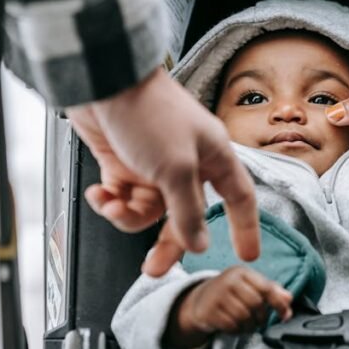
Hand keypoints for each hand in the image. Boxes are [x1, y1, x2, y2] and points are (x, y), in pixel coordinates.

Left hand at [66, 68, 259, 274]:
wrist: (102, 81)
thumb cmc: (149, 112)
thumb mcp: (176, 168)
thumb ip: (188, 211)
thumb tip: (198, 244)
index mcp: (213, 157)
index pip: (239, 198)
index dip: (245, 227)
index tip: (247, 255)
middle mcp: (187, 163)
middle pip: (186, 216)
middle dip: (167, 243)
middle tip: (154, 268)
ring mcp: (154, 164)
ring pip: (149, 211)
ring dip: (128, 217)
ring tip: (113, 207)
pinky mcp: (123, 163)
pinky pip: (122, 198)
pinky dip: (110, 201)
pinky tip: (101, 194)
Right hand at [164, 266, 293, 348]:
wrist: (200, 300)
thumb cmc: (232, 293)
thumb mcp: (251, 287)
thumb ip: (272, 291)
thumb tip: (288, 299)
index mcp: (242, 272)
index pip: (266, 288)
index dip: (279, 304)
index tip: (285, 315)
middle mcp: (228, 280)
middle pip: (256, 303)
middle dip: (262, 317)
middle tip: (259, 321)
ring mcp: (216, 295)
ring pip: (244, 316)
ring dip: (250, 326)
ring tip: (247, 325)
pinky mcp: (208, 311)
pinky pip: (231, 326)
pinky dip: (238, 331)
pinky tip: (236, 327)